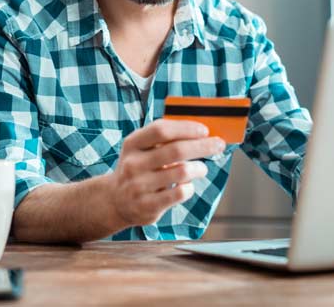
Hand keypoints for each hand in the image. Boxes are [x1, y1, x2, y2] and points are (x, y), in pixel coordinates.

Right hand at [105, 119, 225, 227]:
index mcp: (132, 144)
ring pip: (181, 172)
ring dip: (199, 168)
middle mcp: (133, 164)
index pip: (161, 130)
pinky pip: (179, 193)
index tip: (204, 130)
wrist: (115, 201)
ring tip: (202, 168)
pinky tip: (187, 185)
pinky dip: (189, 187)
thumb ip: (165, 140)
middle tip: (218, 144)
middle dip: (202, 146)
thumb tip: (201, 132)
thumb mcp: (141, 149)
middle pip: (176, 150)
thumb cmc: (138, 169)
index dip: (186, 128)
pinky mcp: (148, 206)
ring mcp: (139, 186)